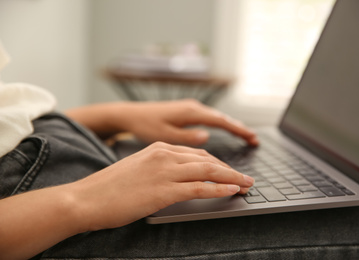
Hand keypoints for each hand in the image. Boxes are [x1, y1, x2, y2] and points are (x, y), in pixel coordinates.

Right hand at [73, 142, 254, 230]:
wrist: (86, 198)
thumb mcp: (137, 170)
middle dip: (230, 169)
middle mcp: (164, 155)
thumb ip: (158, 169)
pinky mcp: (164, 190)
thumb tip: (177, 179)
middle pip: (207, 159)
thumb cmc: (108, 188)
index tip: (228, 170)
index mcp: (158, 148)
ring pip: (208, 170)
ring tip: (247, 184)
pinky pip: (199, 188)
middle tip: (245, 177)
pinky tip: (231, 191)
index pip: (196, 153)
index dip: (216, 162)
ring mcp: (165, 171)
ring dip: (232, 178)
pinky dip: (218, 189)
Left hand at [114, 99, 258, 145]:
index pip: (221, 121)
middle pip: (223, 118)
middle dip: (239, 128)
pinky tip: (223, 130)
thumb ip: (186, 137)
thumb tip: (206, 137)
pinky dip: (220, 124)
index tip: (252, 138)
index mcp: (190, 112)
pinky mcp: (185, 112)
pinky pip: (209, 118)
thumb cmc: (145, 125)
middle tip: (254, 140)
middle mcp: (193, 107)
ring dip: (231, 126)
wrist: (130, 114)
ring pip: (216, 117)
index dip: (238, 130)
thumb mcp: (164, 135)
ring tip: (244, 136)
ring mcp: (190, 108)